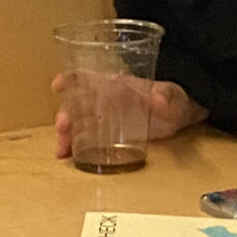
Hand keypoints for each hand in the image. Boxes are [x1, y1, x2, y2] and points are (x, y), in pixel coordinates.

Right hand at [52, 75, 206, 158]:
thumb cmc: (175, 99)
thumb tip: (158, 98)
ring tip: (61, 151)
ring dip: (67, 135)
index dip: (72, 79)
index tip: (57, 85)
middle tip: (62, 128)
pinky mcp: (109, 136)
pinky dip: (75, 147)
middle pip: (79, 104)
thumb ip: (167, 97)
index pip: (90, 78)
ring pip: (79, 124)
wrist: (180, 115)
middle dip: (67, 114)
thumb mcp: (173, 97)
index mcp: (118, 86)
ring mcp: (106, 119)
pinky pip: (87, 139)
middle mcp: (106, 101)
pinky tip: (68, 157)